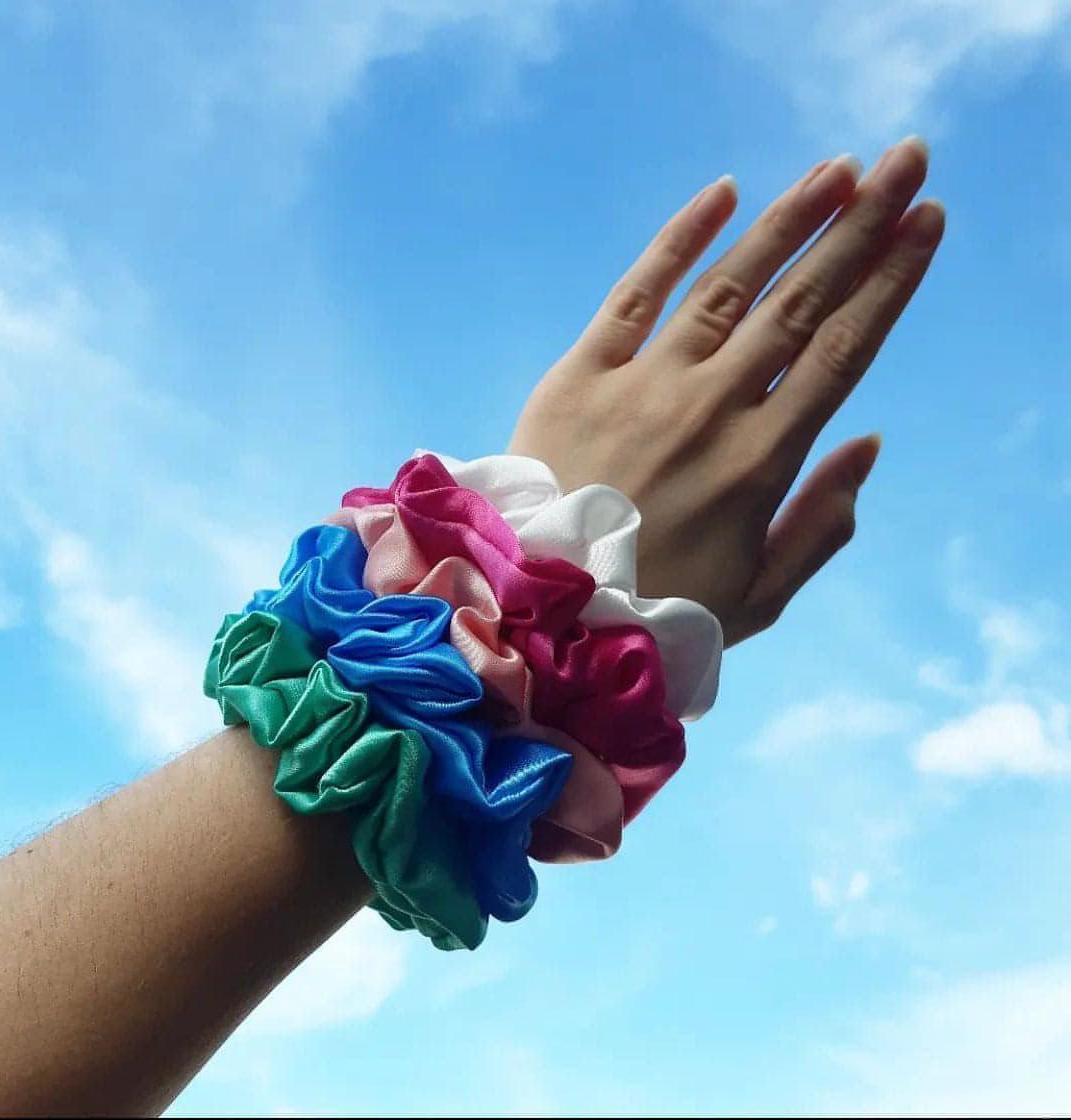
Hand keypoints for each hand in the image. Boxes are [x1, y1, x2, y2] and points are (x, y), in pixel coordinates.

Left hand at [509, 137, 943, 646]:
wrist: (540, 609)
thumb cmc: (656, 609)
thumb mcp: (758, 597)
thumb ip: (821, 525)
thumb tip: (868, 444)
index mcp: (761, 462)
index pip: (842, 351)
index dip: (889, 282)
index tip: (926, 223)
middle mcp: (711, 407)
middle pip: (799, 301)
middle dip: (860, 226)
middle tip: (905, 162)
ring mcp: (643, 383)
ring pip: (730, 283)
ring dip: (788, 220)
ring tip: (837, 169)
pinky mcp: (579, 374)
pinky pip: (634, 291)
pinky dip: (679, 238)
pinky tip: (723, 192)